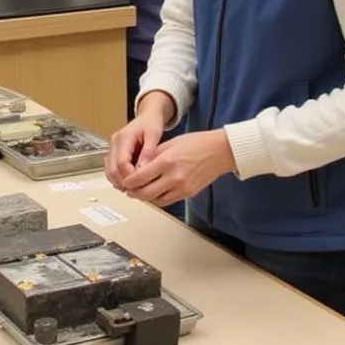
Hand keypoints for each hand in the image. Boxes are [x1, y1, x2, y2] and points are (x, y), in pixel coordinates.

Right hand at [105, 93, 170, 189]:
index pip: (122, 162)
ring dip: (120, 182)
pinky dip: (119, 178)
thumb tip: (143, 168)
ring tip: (134, 189)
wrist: (147, 116)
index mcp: (124, 137)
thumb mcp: (154, 134)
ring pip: (109, 171)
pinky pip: (112, 169)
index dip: (130, 175)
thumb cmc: (151, 123)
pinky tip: (130, 183)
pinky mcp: (114, 153)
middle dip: (124, 182)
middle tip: (138, 191)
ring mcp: (112, 148)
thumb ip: (149, 151)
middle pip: (112, 169)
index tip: (141, 183)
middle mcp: (114, 142)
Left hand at [119, 130, 236, 207]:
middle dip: (133, 193)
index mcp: (167, 161)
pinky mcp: (189, 193)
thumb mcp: (171, 144)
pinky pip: (168, 201)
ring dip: (145, 198)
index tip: (124, 181)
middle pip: (146, 193)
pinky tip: (154, 193)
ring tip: (139, 191)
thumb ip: (153, 156)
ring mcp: (182, 187)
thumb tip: (138, 165)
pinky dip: (158, 199)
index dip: (128, 182)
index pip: (140, 177)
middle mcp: (174, 177)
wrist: (220, 151)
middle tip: (128, 190)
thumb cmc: (198, 143)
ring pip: (156, 200)